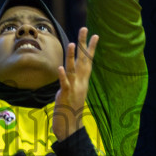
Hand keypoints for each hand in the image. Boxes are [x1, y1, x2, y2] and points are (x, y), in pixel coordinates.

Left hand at [52, 27, 98, 141]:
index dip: (91, 48)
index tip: (95, 35)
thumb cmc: (70, 108)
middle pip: (83, 60)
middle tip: (84, 29)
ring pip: (73, 70)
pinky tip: (60, 67)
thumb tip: (69, 70)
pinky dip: (62, 76)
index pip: (88, 61)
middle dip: (83, 44)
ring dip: (73, 57)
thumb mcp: (72, 91)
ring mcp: (73, 89)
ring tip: (72, 43)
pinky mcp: (65, 96)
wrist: (70, 127)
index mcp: (82, 80)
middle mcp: (80, 82)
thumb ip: (72, 79)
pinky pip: (64, 84)